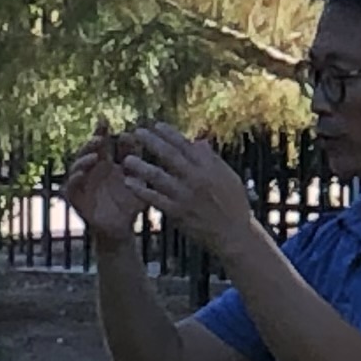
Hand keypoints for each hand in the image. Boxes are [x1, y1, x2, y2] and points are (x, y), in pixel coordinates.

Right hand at [58, 131, 146, 241]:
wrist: (122, 230)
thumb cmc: (130, 204)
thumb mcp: (137, 179)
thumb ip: (136, 160)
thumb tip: (133, 135)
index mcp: (105, 164)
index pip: (100, 143)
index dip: (100, 130)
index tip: (104, 118)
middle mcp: (91, 171)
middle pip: (86, 151)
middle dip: (91, 143)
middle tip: (100, 137)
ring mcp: (82, 185)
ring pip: (76, 167)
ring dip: (83, 160)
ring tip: (95, 156)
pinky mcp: (76, 200)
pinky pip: (70, 188)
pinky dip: (75, 179)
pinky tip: (82, 174)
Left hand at [112, 122, 261, 251]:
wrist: (234, 235)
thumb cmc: (233, 204)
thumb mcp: (229, 177)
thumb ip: (211, 160)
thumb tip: (198, 141)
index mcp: (209, 167)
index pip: (186, 146)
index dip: (170, 134)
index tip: (156, 125)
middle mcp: (196, 178)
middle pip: (171, 156)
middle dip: (153, 142)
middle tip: (137, 132)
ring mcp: (185, 196)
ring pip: (159, 177)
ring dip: (141, 166)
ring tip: (126, 158)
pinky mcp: (177, 212)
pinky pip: (155, 199)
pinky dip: (141, 191)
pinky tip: (129, 183)